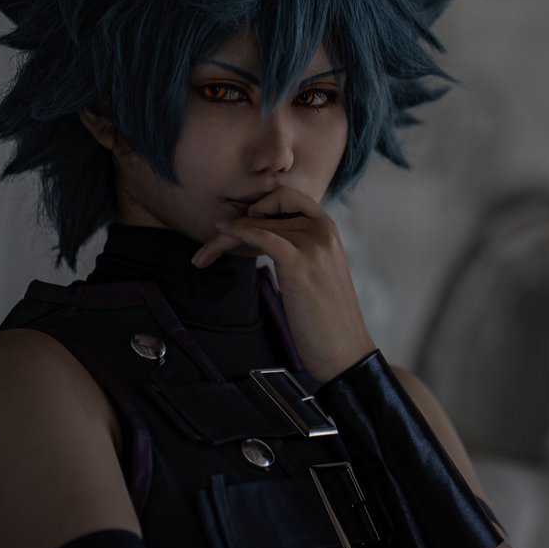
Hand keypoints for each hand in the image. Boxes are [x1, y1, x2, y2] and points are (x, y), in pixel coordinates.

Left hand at [190, 185, 374, 382]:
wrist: (345, 351)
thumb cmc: (328, 319)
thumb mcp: (318, 273)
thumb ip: (300, 250)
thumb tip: (265, 239)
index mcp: (329, 229)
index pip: (289, 196)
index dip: (261, 203)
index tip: (241, 223)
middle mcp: (323, 230)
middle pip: (266, 213)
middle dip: (234, 227)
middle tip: (208, 248)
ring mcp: (312, 244)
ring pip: (258, 225)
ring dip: (225, 237)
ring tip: (203, 255)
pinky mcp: (299, 263)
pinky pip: (261, 236)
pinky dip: (237, 234)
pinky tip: (219, 237)